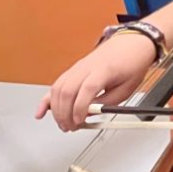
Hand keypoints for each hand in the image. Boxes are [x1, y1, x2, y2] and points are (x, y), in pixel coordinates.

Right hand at [36, 32, 156, 131]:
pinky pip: (56, 84)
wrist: (131, 44)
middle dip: (65, 113)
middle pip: (68, 90)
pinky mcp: (73, 70)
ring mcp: (77, 68)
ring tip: (64, 124)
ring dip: (57, 109)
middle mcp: (86, 67)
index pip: (87, 89)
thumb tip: (89, 114)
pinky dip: (47, 99)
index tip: (80, 121)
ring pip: (58, 88)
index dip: (81, 107)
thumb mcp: (127, 88)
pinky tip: (41, 111)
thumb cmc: (131, 64)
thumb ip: (106, 103)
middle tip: (71, 127)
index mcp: (104, 70)